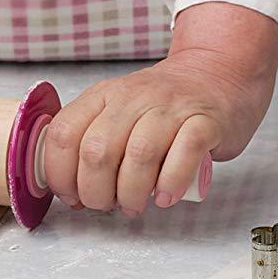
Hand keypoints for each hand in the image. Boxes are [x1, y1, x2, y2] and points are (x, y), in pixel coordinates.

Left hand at [41, 2, 277, 215]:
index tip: (71, 196)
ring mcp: (171, 107)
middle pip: (97, 151)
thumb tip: (71, 192)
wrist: (217, 74)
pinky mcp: (206, 120)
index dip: (60, 174)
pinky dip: (170, 182)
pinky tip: (164, 196)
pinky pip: (184, 153)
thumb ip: (91, 141)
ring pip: (139, 154)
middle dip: (95, 191)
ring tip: (133, 205)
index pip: (63, 134)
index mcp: (102, 96)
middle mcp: (133, 97)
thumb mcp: (116, 110)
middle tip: (105, 205)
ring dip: (130, 192)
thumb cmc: (162, 107)